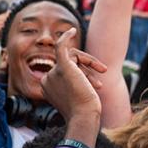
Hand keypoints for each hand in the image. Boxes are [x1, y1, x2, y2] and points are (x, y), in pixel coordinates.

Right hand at [40, 30, 103, 146]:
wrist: (84, 116)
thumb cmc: (84, 111)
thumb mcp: (79, 98)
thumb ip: (77, 86)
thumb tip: (85, 81)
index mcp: (46, 86)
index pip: (65, 70)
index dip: (83, 74)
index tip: (96, 86)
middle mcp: (46, 78)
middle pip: (70, 62)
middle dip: (87, 70)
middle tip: (99, 84)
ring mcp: (53, 72)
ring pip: (74, 57)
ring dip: (90, 65)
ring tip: (100, 84)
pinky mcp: (62, 66)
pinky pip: (61, 46)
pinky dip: (65, 37)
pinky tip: (71, 30)